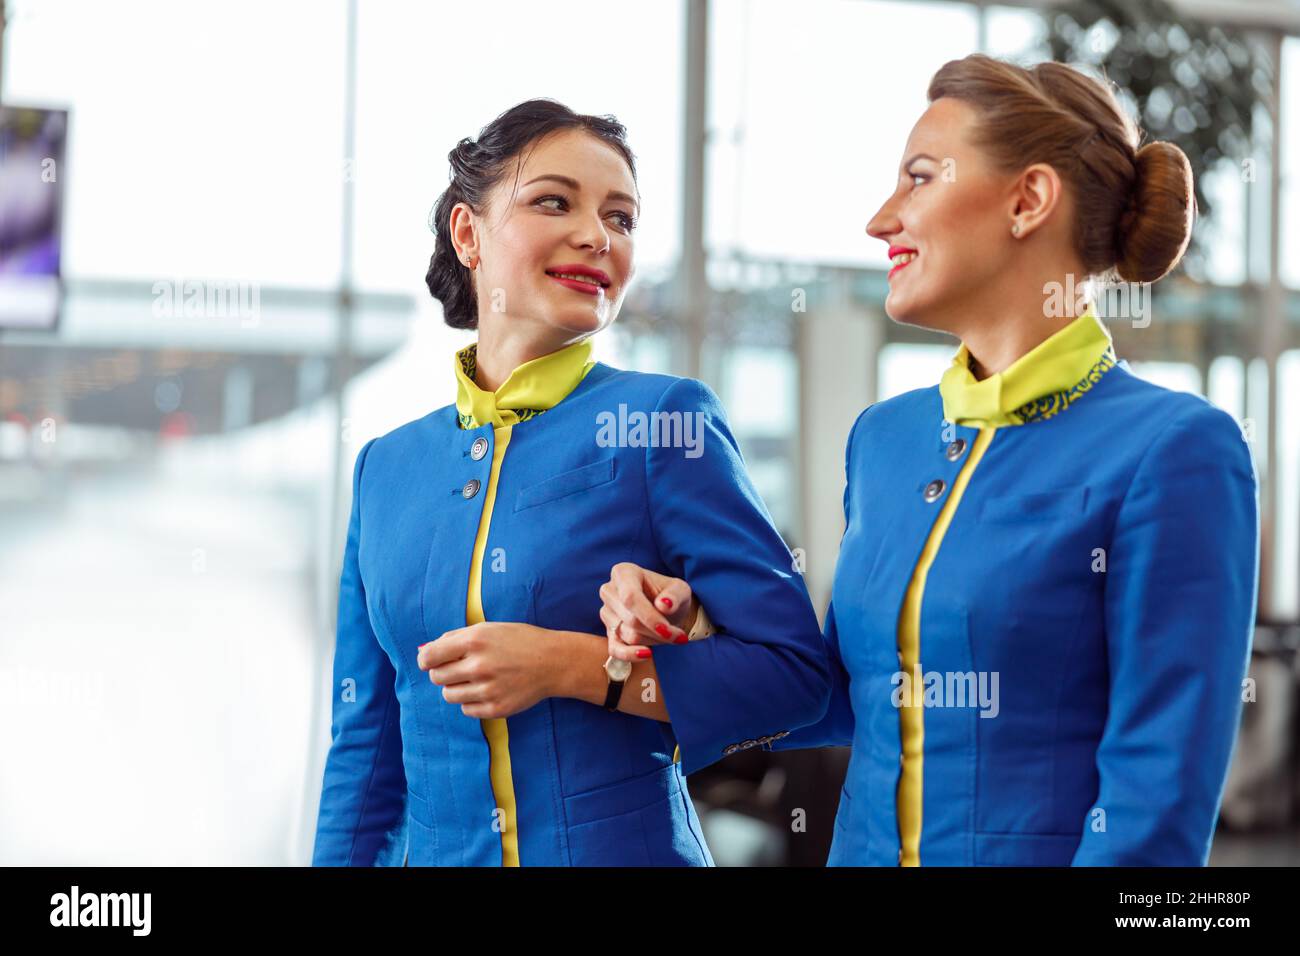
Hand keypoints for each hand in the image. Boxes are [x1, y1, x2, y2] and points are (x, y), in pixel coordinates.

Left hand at [417, 622, 555, 718]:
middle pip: (437, 677)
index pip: (430, 657)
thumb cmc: (519, 641)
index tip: (428, 662)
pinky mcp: (496, 708)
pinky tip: (487, 690)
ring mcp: (488, 689)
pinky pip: (466, 710)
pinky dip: (472, 701)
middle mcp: (479, 666)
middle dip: (443, 673)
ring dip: (456, 688)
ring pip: (449, 695)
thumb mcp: (488, 629)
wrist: (553, 662)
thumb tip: (425, 652)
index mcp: (475, 641)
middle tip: (458, 669)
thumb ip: (454, 638)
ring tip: (474, 680)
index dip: (425, 660)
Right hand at [599, 562, 697, 663]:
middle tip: (679, 636)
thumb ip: (675, 595)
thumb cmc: (672, 596)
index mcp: (623, 573)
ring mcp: (606, 612)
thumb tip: (664, 605)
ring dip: (653, 640)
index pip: (630, 598)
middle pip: (631, 620)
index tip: (668, 630)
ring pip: (628, 635)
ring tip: (668, 635)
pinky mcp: (608, 632)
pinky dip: (631, 655)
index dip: (649, 617)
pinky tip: (648, 654)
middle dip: (657, 632)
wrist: (667, 610)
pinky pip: (615, 649)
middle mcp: (609, 590)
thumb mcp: (680, 590)